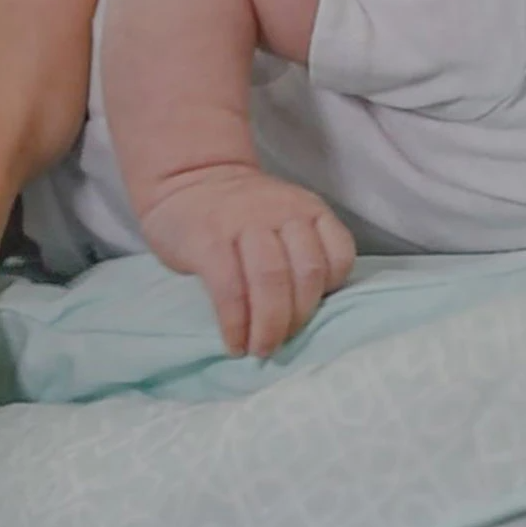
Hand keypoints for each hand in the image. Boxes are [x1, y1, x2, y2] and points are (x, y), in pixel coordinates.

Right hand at [137, 165, 357, 357]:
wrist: (186, 177)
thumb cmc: (240, 215)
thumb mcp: (283, 219)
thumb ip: (300, 250)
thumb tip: (311, 314)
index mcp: (309, 210)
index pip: (339, 255)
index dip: (331, 292)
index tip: (314, 315)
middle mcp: (283, 212)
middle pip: (307, 272)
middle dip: (299, 318)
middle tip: (283, 344)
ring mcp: (245, 222)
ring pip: (272, 280)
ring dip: (270, 325)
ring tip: (261, 349)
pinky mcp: (209, 240)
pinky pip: (230, 289)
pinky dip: (236, 324)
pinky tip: (235, 343)